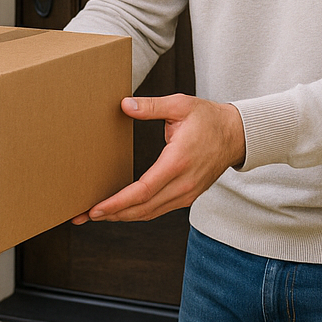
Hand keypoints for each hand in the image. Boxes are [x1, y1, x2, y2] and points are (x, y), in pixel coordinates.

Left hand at [73, 94, 244, 223]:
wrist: (237, 135)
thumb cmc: (208, 118)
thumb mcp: (180, 105)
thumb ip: (151, 106)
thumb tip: (125, 105)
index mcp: (178, 161)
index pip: (143, 190)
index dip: (117, 202)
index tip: (96, 208)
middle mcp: (183, 183)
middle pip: (142, 208)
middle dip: (111, 214)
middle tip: (84, 215)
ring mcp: (187, 193)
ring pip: (150, 213)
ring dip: (122, 217)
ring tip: (97, 216)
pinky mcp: (188, 196)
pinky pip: (159, 210)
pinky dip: (138, 213)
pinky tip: (122, 211)